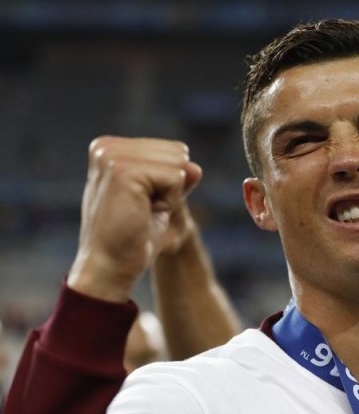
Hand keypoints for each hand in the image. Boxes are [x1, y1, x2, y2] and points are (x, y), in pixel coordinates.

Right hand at [68, 136, 201, 301]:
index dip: (168, 182)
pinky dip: (169, 200)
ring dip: (170, 194)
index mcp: (110, 148)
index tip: (142, 203)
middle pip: (178, 152)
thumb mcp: (162, 201)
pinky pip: (175, 177)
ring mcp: (112, 156)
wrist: (110, 267)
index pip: (173, 149)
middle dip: (171, 186)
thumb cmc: (134, 237)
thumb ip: (178, 178)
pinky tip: (143, 214)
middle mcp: (107, 146)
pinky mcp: (123, 171)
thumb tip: (196, 168)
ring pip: (178, 163)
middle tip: (143, 210)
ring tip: (141, 211)